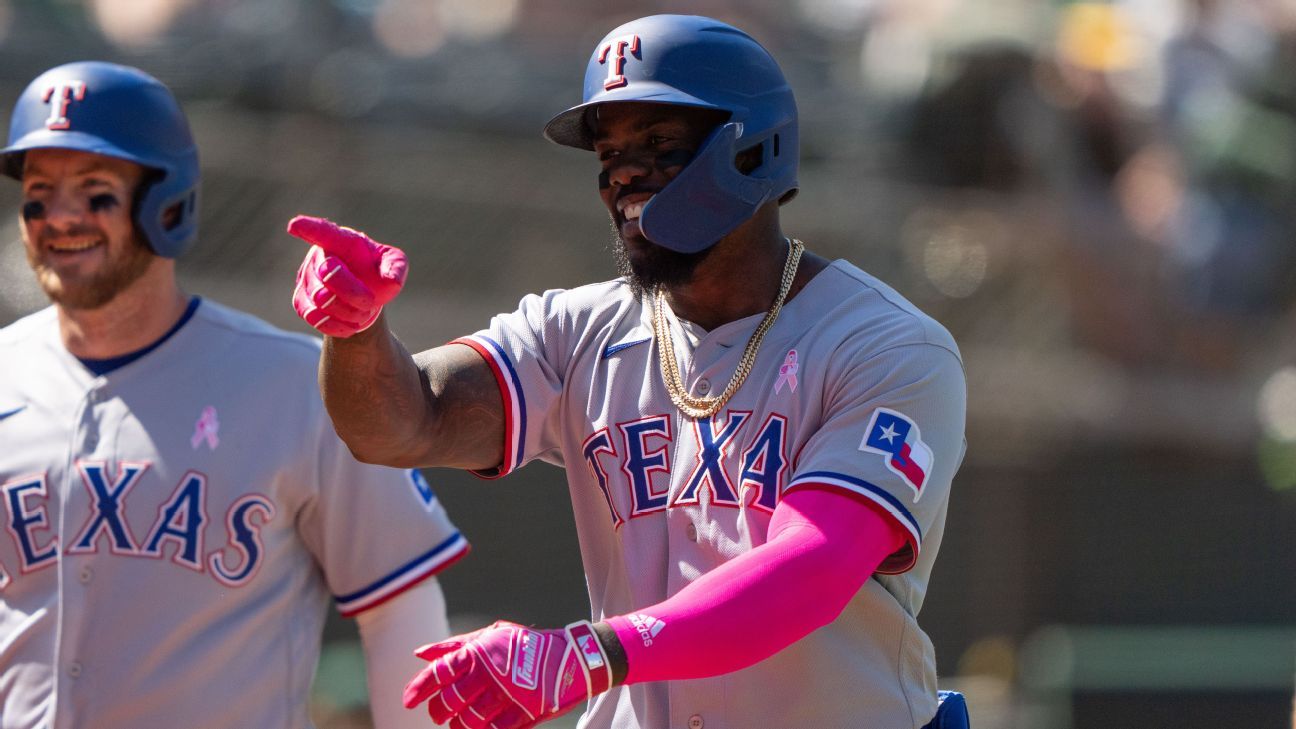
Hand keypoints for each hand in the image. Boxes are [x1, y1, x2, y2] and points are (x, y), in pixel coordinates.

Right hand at [287, 215, 407, 336]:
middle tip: (370, 301)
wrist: (363, 295)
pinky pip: (313, 316)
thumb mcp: (393, 263)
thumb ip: (396, 267)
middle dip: (354, 292)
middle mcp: (318, 256)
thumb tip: (391, 281)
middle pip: (328, 274)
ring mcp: (306, 278)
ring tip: (363, 313)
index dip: (309, 228)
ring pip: (321, 299)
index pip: (323, 232)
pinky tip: (351, 325)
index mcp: (340, 240)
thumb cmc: (376, 271)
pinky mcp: (301, 301)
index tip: (294, 226)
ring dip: (348, 311)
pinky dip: (336, 325)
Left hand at [403, 620, 612, 728]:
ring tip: (459, 722)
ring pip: (468, 721)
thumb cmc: (527, 646)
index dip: (420, 688)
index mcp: (481, 650)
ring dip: (459, 725)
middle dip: (439, 712)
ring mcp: (509, 693)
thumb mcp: (493, 636)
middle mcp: (492, 671)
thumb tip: (419, 654)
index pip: (440, 671)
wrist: (573, 658)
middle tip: (440, 714)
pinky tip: (480, 728)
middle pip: (450, 701)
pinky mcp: (524, 712)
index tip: (407, 702)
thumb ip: (456, 646)